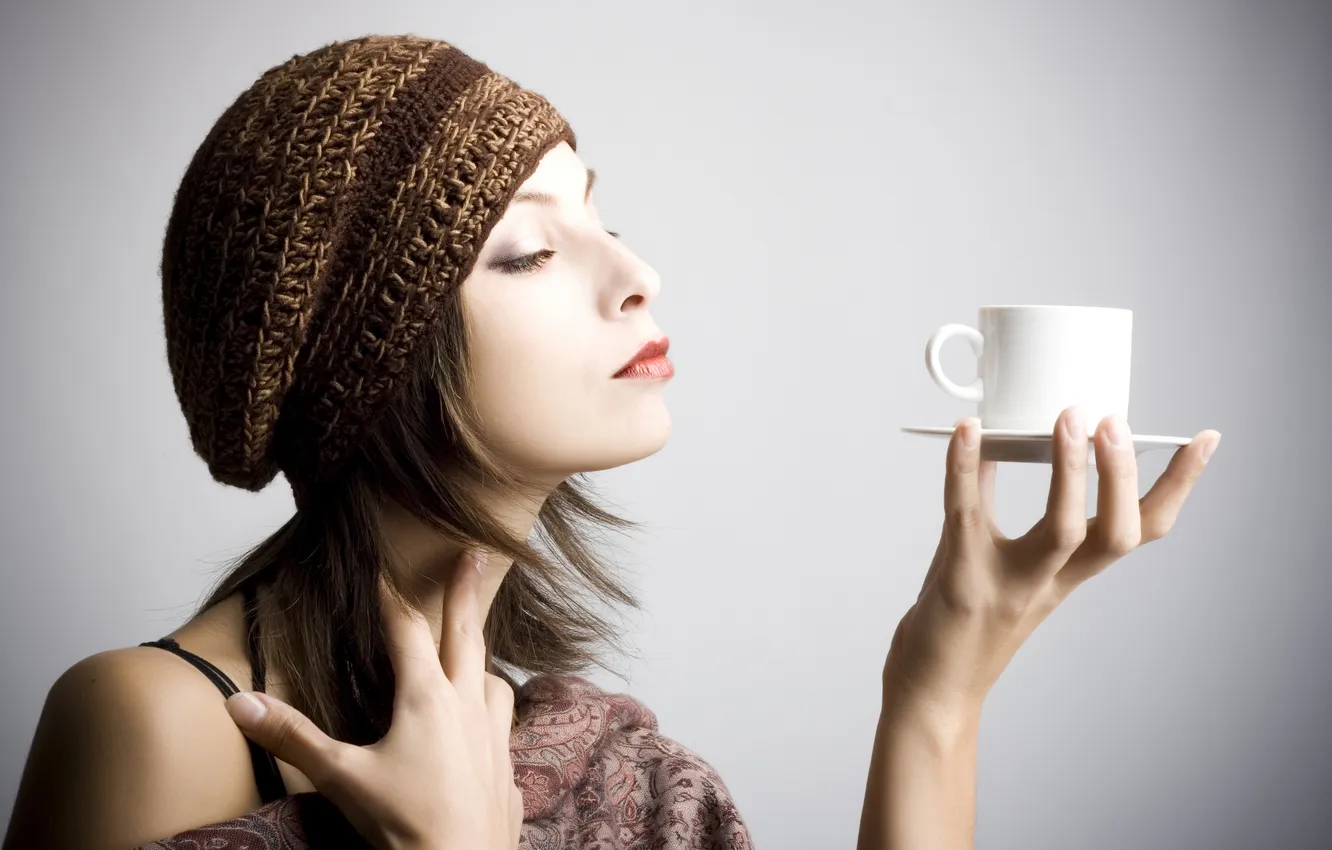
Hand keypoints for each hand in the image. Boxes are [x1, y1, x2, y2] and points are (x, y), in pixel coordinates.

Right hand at [222, 550, 521, 849]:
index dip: (390, 596)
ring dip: (480, 655)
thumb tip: (239, 702)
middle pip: (466, 632)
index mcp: (427, 696)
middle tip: (477, 552)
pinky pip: (504, 720)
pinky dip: (493, 704)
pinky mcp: (506, 766)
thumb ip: (292, 735)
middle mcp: (467, 704)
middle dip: (466, 590)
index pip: (407, 628)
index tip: (380, 569)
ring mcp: (493, 734)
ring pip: (492, 676)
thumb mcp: (341, 777)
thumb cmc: (405, 826)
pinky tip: (486, 719)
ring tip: (476, 644)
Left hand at [883, 408, 1220, 713]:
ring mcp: (1008, 584)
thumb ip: (995, 503)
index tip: (1203, 441)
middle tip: (1115, 422)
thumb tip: (994, 436)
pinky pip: (967, 516)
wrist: (932, 691)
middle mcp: (1049, 582)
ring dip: (1069, 474)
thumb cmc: (964, 622)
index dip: (1175, 488)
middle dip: (1122, 477)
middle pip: (1114, 534)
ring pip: (1059, 533)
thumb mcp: (997, 561)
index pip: (1139, 531)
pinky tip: (966, 431)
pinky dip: (965, 469)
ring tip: (1068, 420)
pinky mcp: (961, 582)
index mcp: (1068, 575)